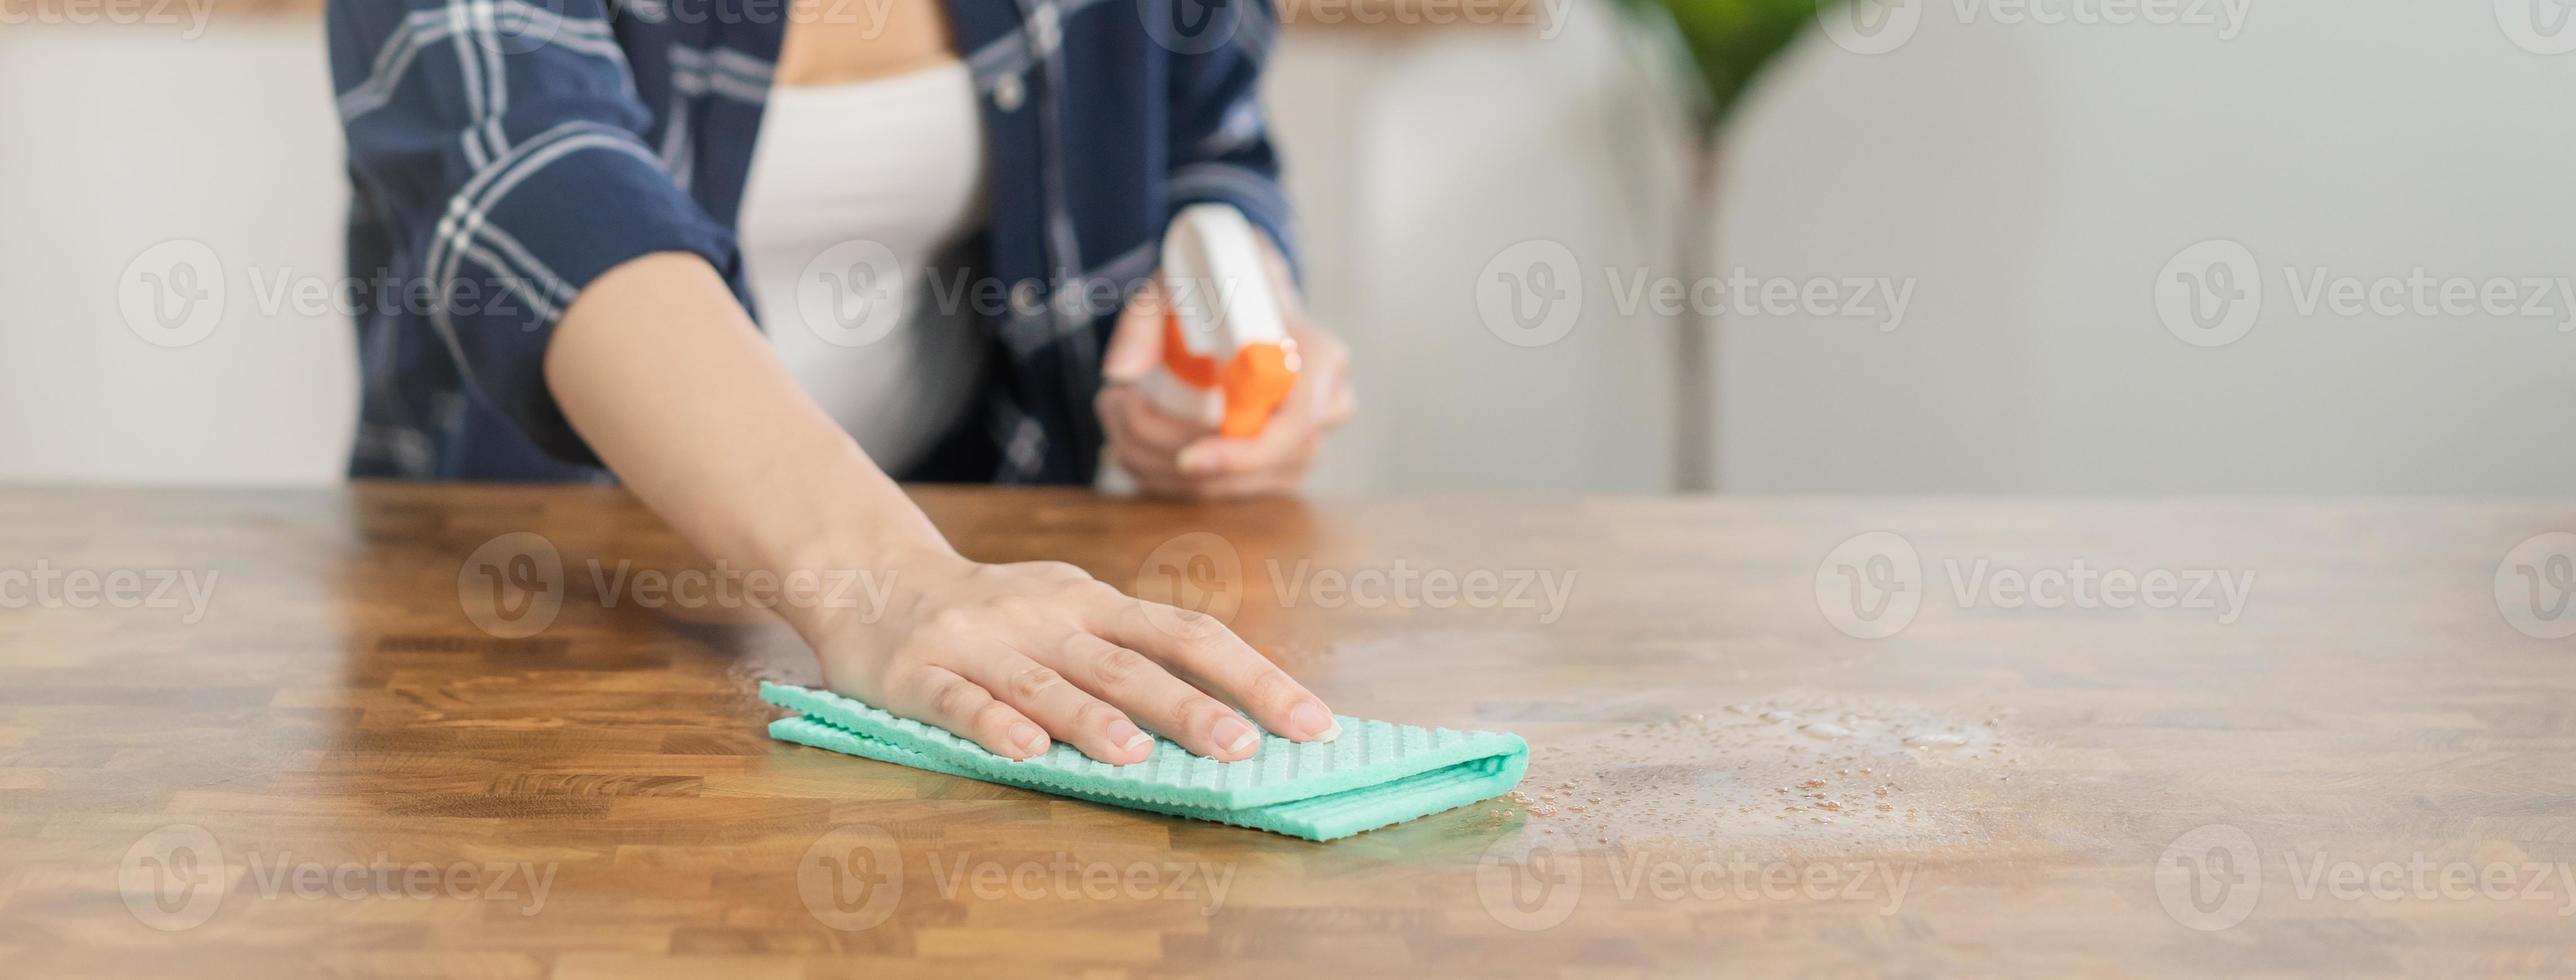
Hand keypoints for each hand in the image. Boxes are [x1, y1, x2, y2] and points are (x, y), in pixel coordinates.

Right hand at [811, 552, 1339, 763]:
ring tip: (1137, 755)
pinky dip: (994, 724)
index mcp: (1096, 604)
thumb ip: (1135, 656)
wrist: (871, 577)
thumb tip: (1235, 714)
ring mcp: (983, 642)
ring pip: (1047, 682)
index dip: (1254, 676)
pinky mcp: (920, 672)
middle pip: (1129, 664)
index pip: (1189, 634)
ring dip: (1093, 718)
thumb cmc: (996, 613)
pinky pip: (961, 701)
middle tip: (1241, 747)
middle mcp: (1048, 617)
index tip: (1311, 723)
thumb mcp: (1072, 613)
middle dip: (1189, 706)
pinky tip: (1025, 751)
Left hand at [1096, 242, 1355, 499]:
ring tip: (1113, 416)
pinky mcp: (1278, 468)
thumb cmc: (1220, 287)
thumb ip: (1145, 318)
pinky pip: (1223, 490)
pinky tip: (1129, 442)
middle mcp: (1326, 407)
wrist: (1247, 299)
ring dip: (1156, 464)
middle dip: (1169, 451)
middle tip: (1112, 406)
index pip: (1295, 425)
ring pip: (1227, 485)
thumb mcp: (1178, 283)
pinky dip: (1167, 475)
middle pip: (1253, 465)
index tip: (1185, 459)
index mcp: (1319, 357)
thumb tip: (1121, 372)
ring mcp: (1305, 445)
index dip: (1241, 453)